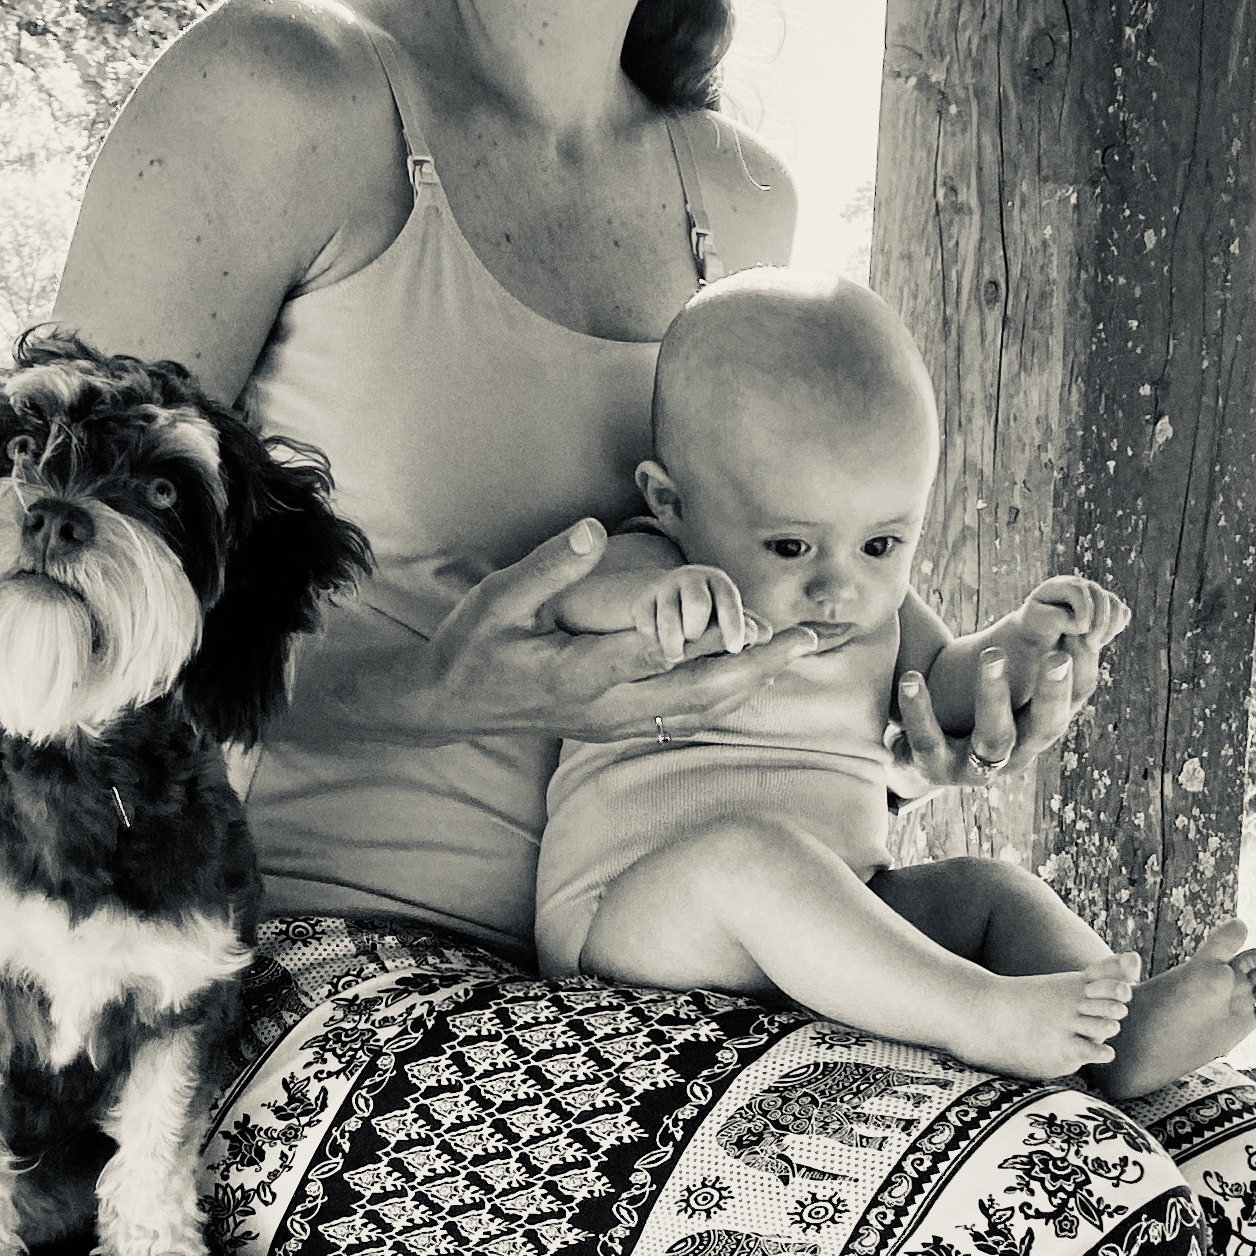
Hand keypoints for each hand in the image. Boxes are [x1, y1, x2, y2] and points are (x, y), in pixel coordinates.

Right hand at [401, 521, 816, 744]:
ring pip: (697, 709)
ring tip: (796, 654)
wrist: (448, 704)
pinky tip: (754, 681)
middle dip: (755, 664)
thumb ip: (549, 566)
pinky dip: (725, 699)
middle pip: (695, 690)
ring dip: (751, 683)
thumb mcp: (498, 599)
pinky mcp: (617, 726)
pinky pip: (683, 718)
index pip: (651, 653)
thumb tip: (591, 529)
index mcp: (576, 672)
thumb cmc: (472, 646)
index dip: (702, 634)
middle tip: (806, 639)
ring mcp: (613, 721)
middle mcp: (604, 705)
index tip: (752, 615)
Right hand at [636, 565, 759, 667]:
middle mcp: (692, 579)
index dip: (733, 625)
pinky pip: (645, 620)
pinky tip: (656, 644)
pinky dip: (651, 636)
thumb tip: (767, 635)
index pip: (728, 602)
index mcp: (718, 583)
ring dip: (673, 641)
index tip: (734, 648)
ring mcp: (664, 587)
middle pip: (698, 605)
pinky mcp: (642, 598)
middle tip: (698, 647)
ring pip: (668, 616)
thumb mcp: (729, 616)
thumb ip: (748, 627)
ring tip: (676, 657)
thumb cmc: (709, 614)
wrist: (668, 596)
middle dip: (699, 631)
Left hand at [891, 570, 1125, 792]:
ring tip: (991, 653)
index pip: (1076, 699)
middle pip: (1048, 726)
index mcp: (1041, 727)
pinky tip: (912, 677)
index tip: (1084, 629)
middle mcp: (1020, 752)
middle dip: (1054, 691)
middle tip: (1058, 654)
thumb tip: (1109, 611)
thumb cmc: (979, 715)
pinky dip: (920, 710)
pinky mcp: (937, 770)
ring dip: (994, 695)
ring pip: (995, 736)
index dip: (1084, 668)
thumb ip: (1051, 651)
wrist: (928, 763)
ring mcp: (979, 767)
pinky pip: (928, 741)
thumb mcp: (1017, 691)